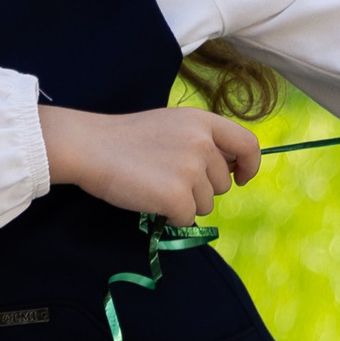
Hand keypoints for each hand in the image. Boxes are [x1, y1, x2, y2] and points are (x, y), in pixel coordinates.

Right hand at [41, 102, 262, 221]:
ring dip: (183, 203)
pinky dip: (169, 215)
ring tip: (154, 184)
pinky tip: (148, 198)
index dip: (249, 165)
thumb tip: (226, 171)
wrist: (90, 147)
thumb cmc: (125, 138)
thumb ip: (200, 140)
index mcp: (203, 122)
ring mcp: (191, 170)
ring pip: (205, 204)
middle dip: (200, 189)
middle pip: (222, 184)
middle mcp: (203, 144)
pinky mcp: (177, 196)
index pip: (248, 145)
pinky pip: (186, 218)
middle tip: (167, 178)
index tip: (239, 177)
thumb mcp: (171, 125)